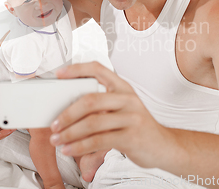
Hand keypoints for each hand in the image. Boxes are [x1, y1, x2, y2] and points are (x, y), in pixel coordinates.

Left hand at [50, 62, 168, 168]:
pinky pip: (98, 140)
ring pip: (92, 122)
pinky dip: (79, 146)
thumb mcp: (123, 109)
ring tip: (57, 140)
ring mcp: (131, 117)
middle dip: (67, 113)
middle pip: (90, 100)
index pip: (98, 69)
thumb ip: (102, 105)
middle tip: (54, 124)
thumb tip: (68, 110)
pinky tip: (69, 149)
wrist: (165, 147)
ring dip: (69, 133)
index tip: (59, 74)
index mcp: (123, 88)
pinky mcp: (131, 137)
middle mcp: (128, 99)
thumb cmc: (137, 127)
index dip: (77, 69)